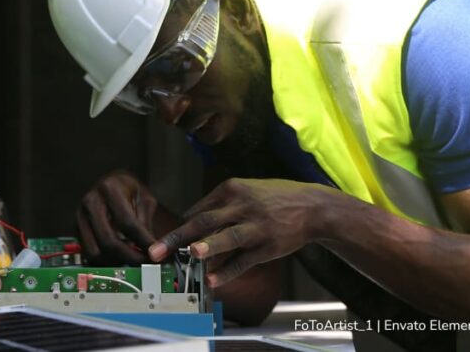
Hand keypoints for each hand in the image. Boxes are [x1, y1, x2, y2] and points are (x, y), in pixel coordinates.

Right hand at [76, 170, 161, 264]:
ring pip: (95, 251)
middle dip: (129, 257)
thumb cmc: (130, 191)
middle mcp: (90, 201)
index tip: (156, 255)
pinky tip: (119, 256)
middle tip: (145, 264)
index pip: (127, 222)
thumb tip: (155, 252)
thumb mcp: (145, 200)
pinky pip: (88, 253)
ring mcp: (80, 215)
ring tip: (132, 260)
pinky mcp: (76, 228)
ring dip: (116, 261)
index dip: (143, 242)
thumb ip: (147, 224)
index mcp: (110, 189)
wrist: (111, 183)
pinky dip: (105, 260)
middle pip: (108, 240)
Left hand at [148, 178, 337, 287]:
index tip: (162, 243)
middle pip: (203, 222)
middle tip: (156, 251)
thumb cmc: (274, 198)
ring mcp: (256, 227)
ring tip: (190, 255)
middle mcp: (241, 206)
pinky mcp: (267, 246)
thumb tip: (192, 220)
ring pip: (227, 237)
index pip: (197, 210)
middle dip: (177, 238)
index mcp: (231, 189)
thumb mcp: (246, 190)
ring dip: (207, 247)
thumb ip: (220, 204)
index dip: (179, 228)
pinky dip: (227, 272)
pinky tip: (212, 281)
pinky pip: (244, 261)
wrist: (313, 207)